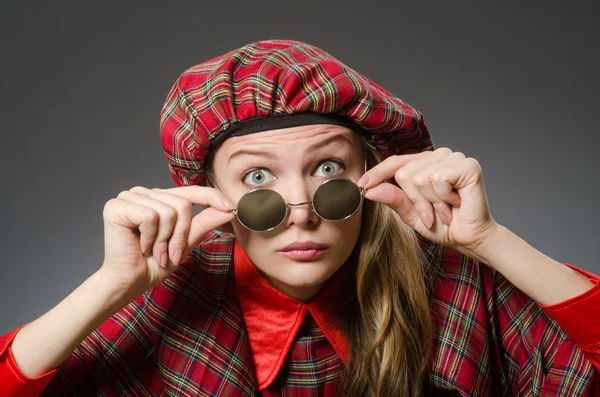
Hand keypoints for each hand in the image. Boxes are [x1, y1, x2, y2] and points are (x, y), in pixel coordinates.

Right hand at [100, 186, 234, 294]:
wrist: (130, 282)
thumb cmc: (154, 264)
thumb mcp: (185, 241)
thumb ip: (204, 223)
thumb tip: (230, 210)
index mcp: (159, 198)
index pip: (190, 191)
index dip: (212, 197)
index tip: (231, 206)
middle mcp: (144, 193)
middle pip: (182, 204)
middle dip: (180, 235)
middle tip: (167, 253)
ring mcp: (129, 197)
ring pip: (169, 210)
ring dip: (165, 239)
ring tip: (153, 252)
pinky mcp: (117, 206)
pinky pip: (150, 217)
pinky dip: (150, 237)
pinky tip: (141, 247)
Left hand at [357, 147, 498, 256]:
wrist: (468, 239)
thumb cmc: (442, 225)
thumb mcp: (410, 213)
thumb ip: (392, 198)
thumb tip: (369, 189)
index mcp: (423, 163)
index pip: (395, 162)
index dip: (377, 173)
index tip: (361, 185)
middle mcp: (438, 156)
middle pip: (405, 174)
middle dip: (416, 201)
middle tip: (432, 213)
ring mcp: (453, 158)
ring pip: (420, 178)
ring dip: (431, 203)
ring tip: (445, 210)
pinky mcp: (468, 166)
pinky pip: (438, 179)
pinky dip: (443, 197)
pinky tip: (455, 203)